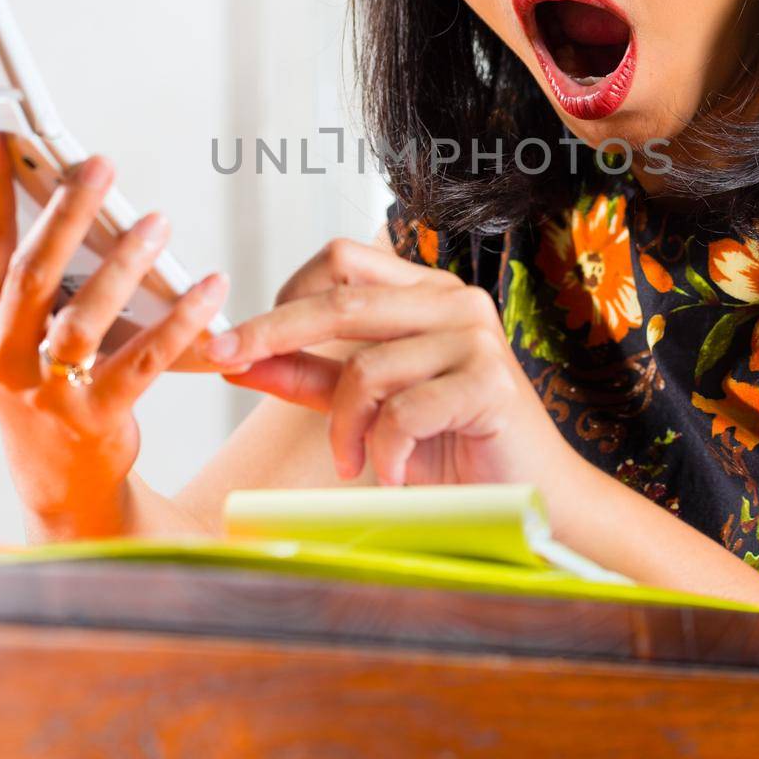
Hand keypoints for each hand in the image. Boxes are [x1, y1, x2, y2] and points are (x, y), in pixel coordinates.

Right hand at [0, 126, 229, 535]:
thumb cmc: (21, 371)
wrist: (56, 469)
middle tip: (99, 165)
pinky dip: (179, 323)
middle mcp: (1, 354)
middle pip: (32, 275)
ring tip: (156, 222)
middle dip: (65, 215)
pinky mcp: (98, 413)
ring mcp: (48, 388)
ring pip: (83, 320)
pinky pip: (144, 361)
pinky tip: (209, 288)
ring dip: (121, 266)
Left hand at [204, 237, 575, 490]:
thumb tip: (240, 358)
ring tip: (352, 462)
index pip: (341, 262)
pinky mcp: (489, 381)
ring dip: (343, 427)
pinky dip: (384, 451)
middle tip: (226, 361)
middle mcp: (453, 301)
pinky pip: (402, 413)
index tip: (239, 339)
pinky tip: (395, 472)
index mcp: (425, 293)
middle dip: (273, 333)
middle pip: (342, 300)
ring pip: (366, 368)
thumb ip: (310, 378)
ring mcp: (476, 336)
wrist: (532, 496)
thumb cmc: (453, 446)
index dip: (285, 295)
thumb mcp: (367, 409)